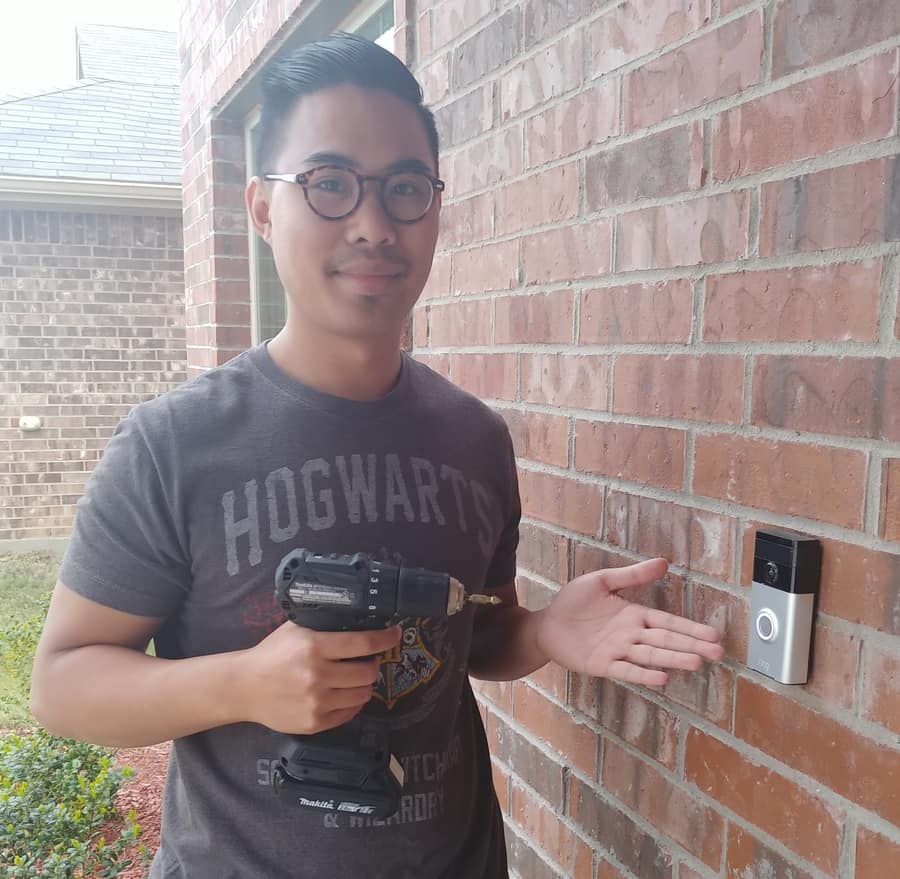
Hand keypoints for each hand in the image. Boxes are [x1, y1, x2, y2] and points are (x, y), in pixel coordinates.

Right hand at [238, 621, 401, 733]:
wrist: (244, 688)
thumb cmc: (271, 654)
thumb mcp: (295, 629)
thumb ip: (324, 625)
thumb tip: (358, 619)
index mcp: (314, 647)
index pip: (364, 643)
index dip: (386, 638)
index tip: (395, 633)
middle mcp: (318, 675)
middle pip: (369, 672)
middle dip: (372, 664)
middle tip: (366, 660)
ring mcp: (317, 702)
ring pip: (363, 694)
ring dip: (363, 684)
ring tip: (352, 678)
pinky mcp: (315, 723)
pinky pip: (349, 713)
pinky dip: (351, 702)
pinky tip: (341, 693)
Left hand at [534, 558, 724, 685]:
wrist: (547, 624)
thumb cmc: (574, 603)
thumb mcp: (602, 581)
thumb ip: (632, 575)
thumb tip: (664, 562)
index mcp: (634, 615)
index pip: (668, 622)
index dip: (690, 628)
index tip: (713, 634)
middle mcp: (631, 635)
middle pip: (666, 640)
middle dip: (691, 645)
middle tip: (717, 653)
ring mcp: (618, 651)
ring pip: (651, 655)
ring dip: (673, 659)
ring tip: (696, 663)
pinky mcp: (602, 665)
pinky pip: (626, 670)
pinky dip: (643, 675)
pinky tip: (661, 678)